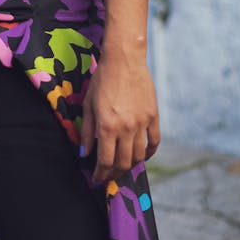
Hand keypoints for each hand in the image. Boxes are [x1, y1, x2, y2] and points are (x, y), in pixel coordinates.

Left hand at [79, 53, 159, 182]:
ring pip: (138, 156)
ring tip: (122, 166)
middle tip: (108, 175)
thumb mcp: (88, 105)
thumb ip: (87, 131)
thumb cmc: (102, 80)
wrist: (124, 60)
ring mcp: (141, 123)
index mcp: (107, 126)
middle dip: (114, 174)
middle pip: (123, 163)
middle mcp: (125, 128)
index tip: (97, 179)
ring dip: (130, 165)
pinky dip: (148, 153)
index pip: (105, 161)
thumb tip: (85, 153)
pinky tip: (141, 155)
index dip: (100, 174)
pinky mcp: (153, 116)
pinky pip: (154, 142)